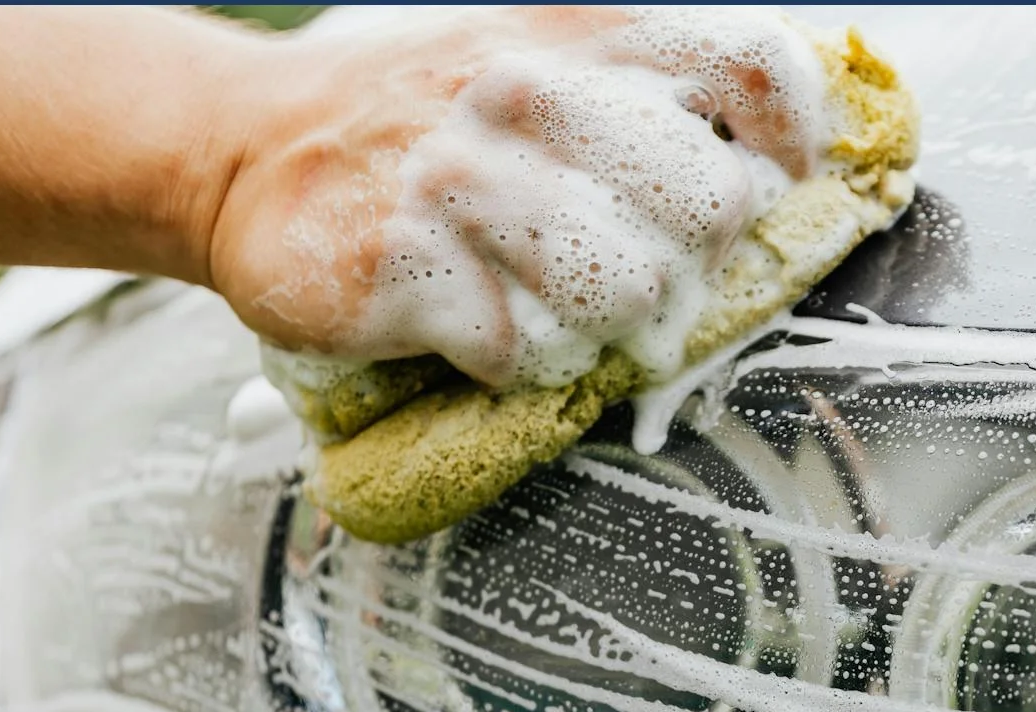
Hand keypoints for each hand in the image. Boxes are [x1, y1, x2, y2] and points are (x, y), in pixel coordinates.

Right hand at [210, 6, 830, 389]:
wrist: (246, 151)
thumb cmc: (420, 119)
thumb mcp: (538, 59)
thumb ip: (651, 93)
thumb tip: (771, 175)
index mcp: (577, 29)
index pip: (749, 60)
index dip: (789, 139)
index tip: (776, 182)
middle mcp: (525, 87)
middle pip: (710, 203)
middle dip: (687, 254)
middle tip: (626, 258)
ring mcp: (460, 177)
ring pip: (629, 289)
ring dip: (597, 316)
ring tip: (539, 293)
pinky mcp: (404, 266)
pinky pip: (525, 351)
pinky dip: (506, 354)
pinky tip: (466, 315)